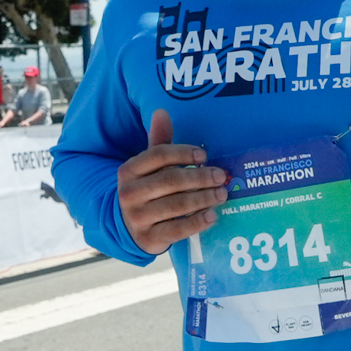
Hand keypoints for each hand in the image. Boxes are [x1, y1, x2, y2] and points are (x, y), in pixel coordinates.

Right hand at [117, 109, 228, 254]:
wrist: (128, 227)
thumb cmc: (146, 190)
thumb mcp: (148, 167)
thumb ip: (158, 142)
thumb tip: (162, 111)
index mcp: (129, 171)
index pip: (157, 155)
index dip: (183, 153)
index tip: (204, 156)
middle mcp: (129, 194)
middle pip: (170, 180)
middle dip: (200, 178)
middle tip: (221, 177)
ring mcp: (137, 218)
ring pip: (177, 205)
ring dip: (204, 199)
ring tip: (221, 195)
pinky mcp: (148, 239)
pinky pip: (178, 229)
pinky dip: (197, 222)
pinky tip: (212, 216)